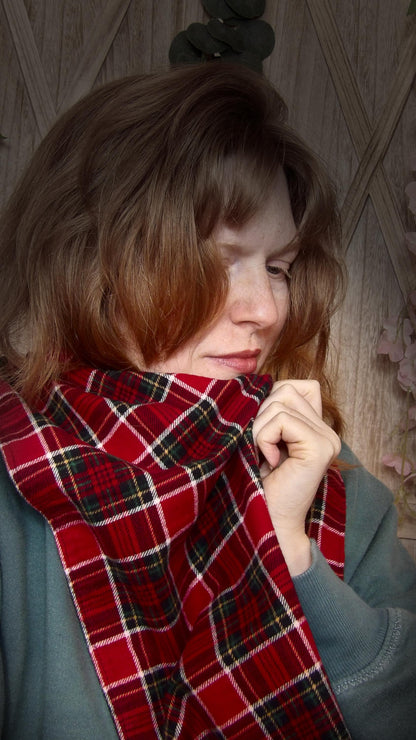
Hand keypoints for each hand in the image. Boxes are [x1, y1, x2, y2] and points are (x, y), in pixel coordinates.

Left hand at [252, 380, 340, 574]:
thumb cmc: (256, 480)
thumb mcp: (262, 437)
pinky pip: (282, 420)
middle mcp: (328, 431)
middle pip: (286, 389)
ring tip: (263, 455)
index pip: (296, 385)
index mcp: (317, 427)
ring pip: (281, 402)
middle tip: (259, 446)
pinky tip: (270, 461)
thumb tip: (259, 382)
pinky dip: (264, 438)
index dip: (270, 401)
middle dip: (261, 414)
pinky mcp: (320, 448)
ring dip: (259, 428)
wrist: (265, 519)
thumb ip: (271, 410)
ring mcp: (328, 439)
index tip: (263, 435)